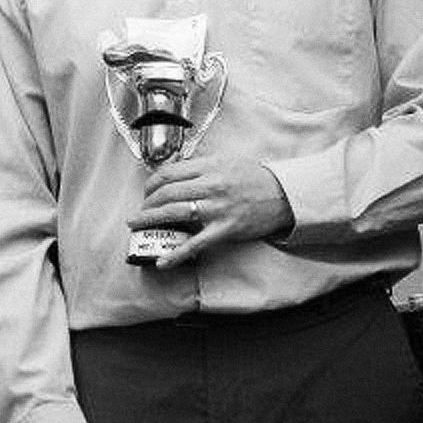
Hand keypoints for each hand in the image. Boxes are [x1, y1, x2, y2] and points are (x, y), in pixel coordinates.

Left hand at [131, 155, 291, 268]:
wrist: (285, 194)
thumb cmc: (255, 178)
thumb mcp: (226, 161)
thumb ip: (199, 165)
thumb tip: (171, 165)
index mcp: (209, 167)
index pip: (168, 173)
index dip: (150, 183)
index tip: (146, 191)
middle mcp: (211, 186)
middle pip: (166, 193)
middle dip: (146, 203)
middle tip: (139, 210)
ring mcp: (218, 208)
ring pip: (174, 213)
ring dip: (150, 220)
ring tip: (137, 225)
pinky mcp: (225, 229)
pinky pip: (196, 243)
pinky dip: (177, 253)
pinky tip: (162, 260)